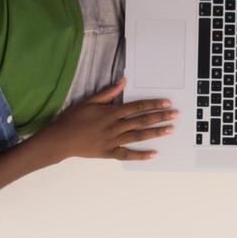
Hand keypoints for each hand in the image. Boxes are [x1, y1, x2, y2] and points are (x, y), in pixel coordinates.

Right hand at [36, 76, 177, 161]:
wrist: (60, 140)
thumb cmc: (73, 119)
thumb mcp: (89, 101)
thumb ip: (108, 93)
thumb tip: (123, 81)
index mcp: (111, 113)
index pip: (137, 107)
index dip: (153, 104)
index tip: (166, 103)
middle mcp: (115, 127)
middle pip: (142, 121)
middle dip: (160, 117)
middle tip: (176, 115)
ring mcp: (113, 141)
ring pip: (138, 136)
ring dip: (155, 133)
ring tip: (170, 130)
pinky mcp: (109, 153)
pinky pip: (127, 155)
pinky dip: (141, 155)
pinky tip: (154, 154)